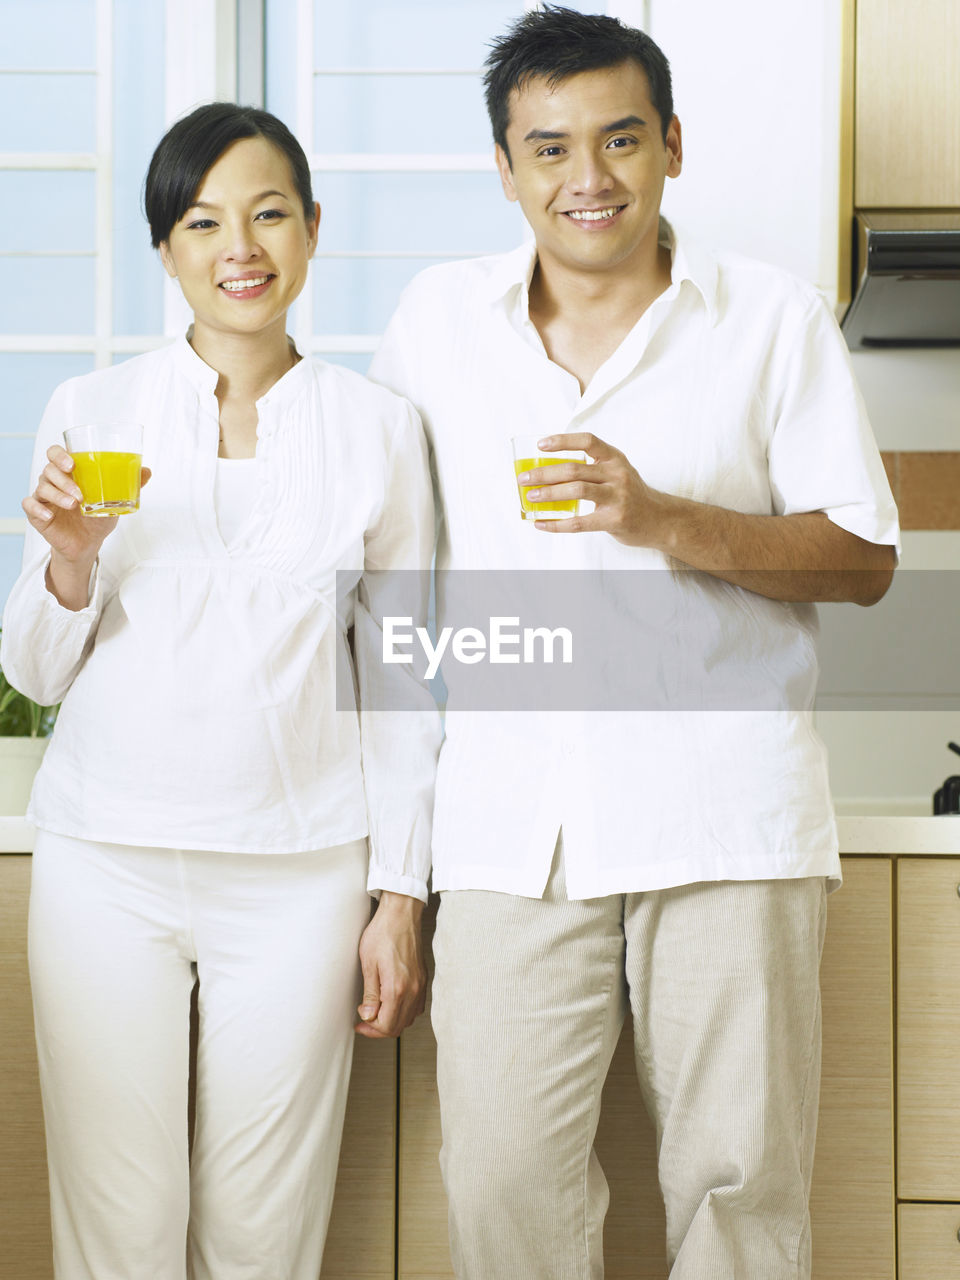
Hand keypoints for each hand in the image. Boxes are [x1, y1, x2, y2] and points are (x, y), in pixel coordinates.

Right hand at [23, 445, 151, 564]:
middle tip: (78, 491)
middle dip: (62, 478)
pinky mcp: (37, 514)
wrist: (88, 543)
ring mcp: (44, 497)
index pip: (55, 453)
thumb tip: (147, 471)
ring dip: (57, 494)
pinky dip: (36, 508)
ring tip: (75, 504)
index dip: (59, 454)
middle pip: (48, 469)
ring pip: (42, 486)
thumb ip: (129, 484)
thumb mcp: (116, 500)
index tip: (72, 463)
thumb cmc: (98, 516)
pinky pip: (29, 505)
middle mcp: (54, 482)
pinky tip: (48, 514)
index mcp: (69, 473)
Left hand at [355, 891, 426, 1038]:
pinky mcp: (423, 978)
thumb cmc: (383, 933)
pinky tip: (392, 1003)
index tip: (359, 1023)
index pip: (387, 1025)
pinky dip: (404, 1011)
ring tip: (376, 1012)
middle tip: (364, 1020)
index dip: (370, 1029)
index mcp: (397, 987)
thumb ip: (370, 994)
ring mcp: (420, 984)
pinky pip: (417, 1006)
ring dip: (392, 1021)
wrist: (401, 914)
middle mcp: (413, 989)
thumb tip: (368, 1016)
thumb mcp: (368, 964)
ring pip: (409, 1018)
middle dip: (379, 1028)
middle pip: (399, 1026)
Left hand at [517, 432, 668, 546]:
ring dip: (548, 494)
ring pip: (575, 491)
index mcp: (615, 458)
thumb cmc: (631, 494)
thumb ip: (592, 468)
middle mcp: (617, 474)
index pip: (587, 441)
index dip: (562, 441)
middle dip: (544, 473)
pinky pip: (579, 523)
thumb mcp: (617, 472)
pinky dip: (556, 524)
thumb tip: (548, 471)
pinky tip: (541, 524)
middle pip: (574, 469)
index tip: (540, 445)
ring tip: (531, 497)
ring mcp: (617, 497)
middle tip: (524, 479)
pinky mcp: (613, 520)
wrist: (659, 519)